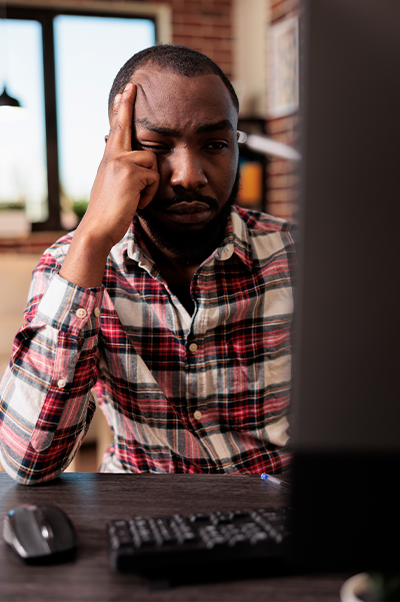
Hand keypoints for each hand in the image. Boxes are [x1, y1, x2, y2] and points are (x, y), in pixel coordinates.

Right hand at [80, 82, 159, 248]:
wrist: (98, 228)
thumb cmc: (109, 213)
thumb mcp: (113, 187)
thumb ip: (122, 171)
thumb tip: (137, 164)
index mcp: (108, 159)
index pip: (116, 130)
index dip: (121, 110)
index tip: (124, 92)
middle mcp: (112, 156)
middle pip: (125, 126)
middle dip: (127, 105)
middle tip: (133, 85)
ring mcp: (120, 163)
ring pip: (152, 161)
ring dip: (150, 184)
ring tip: (137, 198)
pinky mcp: (131, 173)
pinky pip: (154, 177)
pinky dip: (150, 194)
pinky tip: (137, 203)